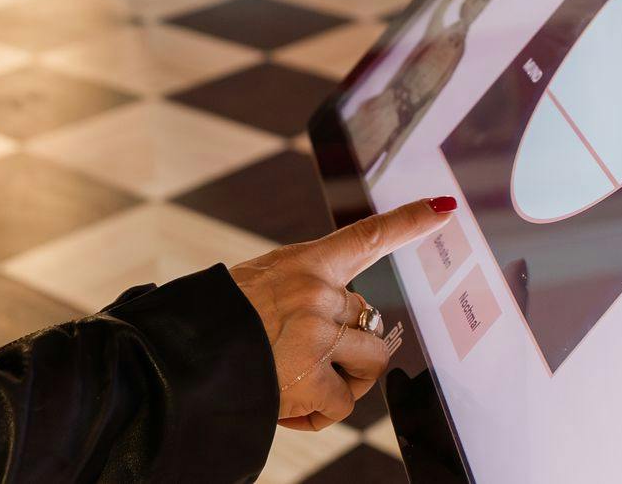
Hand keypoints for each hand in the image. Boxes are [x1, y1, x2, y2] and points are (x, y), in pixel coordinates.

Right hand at [226, 197, 455, 431]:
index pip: (366, 236)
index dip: (410, 220)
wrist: (178, 355)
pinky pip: (341, 405)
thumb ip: (301, 293)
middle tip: (299, 356)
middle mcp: (316, 292)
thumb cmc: (212, 321)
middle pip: (368, 319)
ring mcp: (318, 333)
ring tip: (298, 381)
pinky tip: (287, 406)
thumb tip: (341, 321)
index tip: (444, 207)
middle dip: (344, 345)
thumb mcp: (257, 285)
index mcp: (303, 263)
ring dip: (343, 379)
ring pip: (369, 362)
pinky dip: (317, 414)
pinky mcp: (313, 376)